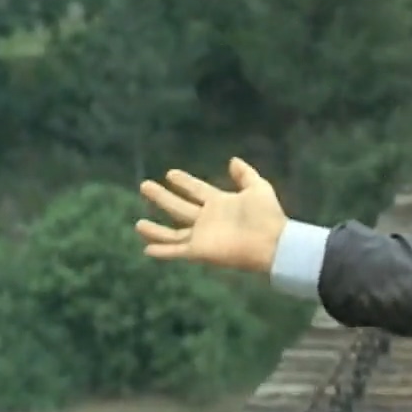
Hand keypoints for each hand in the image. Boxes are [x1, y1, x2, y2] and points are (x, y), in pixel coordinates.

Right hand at [136, 157, 288, 274]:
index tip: (170, 173)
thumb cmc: (268, 216)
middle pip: (179, 206)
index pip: (196, 190)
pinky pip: (176, 250)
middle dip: (162, 197)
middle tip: (144, 185)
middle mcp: (208, 219)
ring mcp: (202, 236)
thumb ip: (246, 174)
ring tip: (138, 225)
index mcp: (220, 203)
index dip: (184, 182)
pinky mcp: (200, 251)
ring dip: (156, 230)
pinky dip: (161, 250)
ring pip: (172, 233)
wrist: (273, 242)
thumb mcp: (259, 188)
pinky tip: (146, 248)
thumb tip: (233, 160)